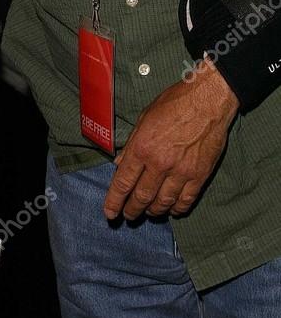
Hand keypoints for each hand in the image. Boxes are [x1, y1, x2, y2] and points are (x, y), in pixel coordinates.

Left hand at [103, 58, 239, 220]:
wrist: (207, 101)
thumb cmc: (174, 103)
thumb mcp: (144, 118)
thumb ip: (132, 144)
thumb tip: (121, 164)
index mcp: (142, 147)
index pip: (123, 182)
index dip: (114, 201)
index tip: (110, 213)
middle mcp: (159, 163)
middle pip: (141, 196)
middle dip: (132, 210)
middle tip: (128, 216)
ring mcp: (181, 171)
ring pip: (163, 202)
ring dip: (153, 211)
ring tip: (149, 212)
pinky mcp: (199, 175)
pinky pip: (186, 200)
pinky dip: (177, 209)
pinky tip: (172, 210)